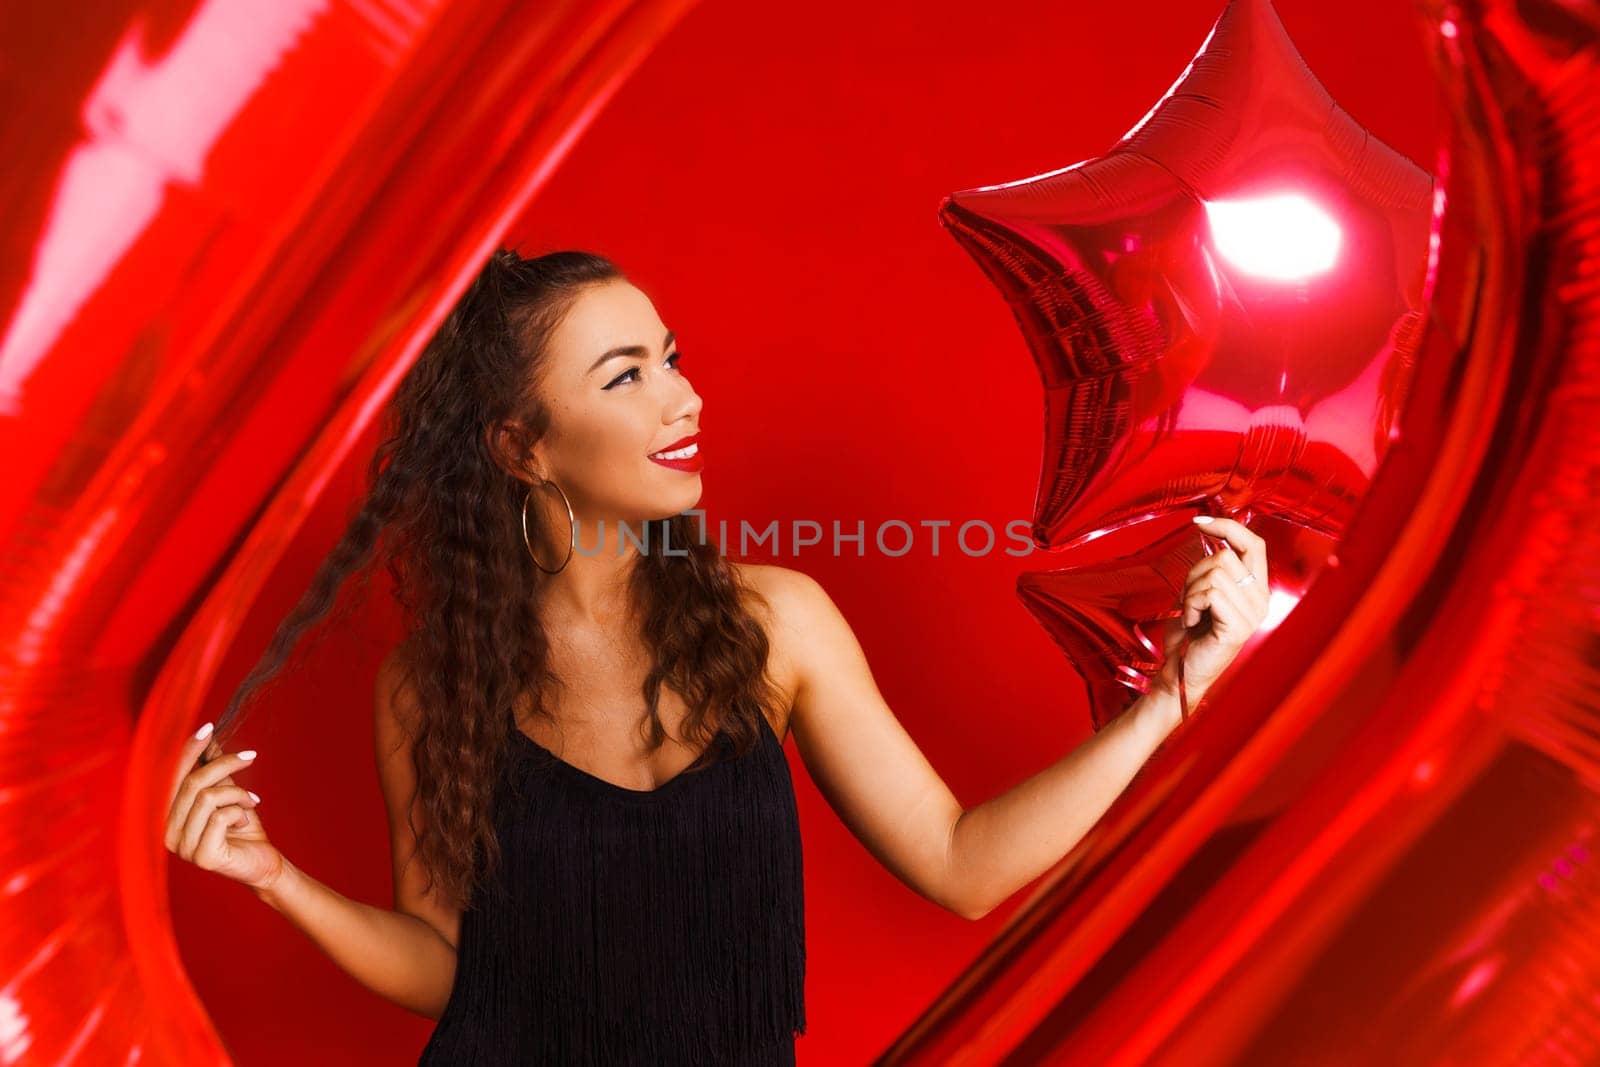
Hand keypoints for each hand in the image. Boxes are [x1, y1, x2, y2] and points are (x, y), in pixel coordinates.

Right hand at [165, 722, 282, 892]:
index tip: (208, 729)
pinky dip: (239, 811)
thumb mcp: (226, 792)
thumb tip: (208, 737)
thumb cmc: (240, 827)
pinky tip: (244, 820)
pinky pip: (220, 817)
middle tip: (250, 757)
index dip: (186, 751)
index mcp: (164, 817)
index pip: (169, 778)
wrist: (262, 861)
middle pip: (191, 783)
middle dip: (224, 764)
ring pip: (208, 797)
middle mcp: (165, 834)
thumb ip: (212, 769)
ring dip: (238, 793)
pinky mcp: (201, 857)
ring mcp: (181, 848)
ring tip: (251, 800)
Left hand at [1154, 515, 1269, 716]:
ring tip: (1191, 613)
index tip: (1199, 522)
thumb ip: (1213, 567)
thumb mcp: (1201, 592)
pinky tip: (1190, 622)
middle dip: (1194, 573)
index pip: (1254, 543)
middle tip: (1189, 599)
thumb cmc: (1189, 634)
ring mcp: (1253, 614)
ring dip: (1190, 592)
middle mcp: (1260, 600)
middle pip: (1224, 557)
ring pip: (1214, 574)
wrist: (1180, 671)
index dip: (1228, 526)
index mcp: (1255, 589)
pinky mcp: (1238, 627)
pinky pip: (1209, 594)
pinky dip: (1189, 605)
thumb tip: (1211, 530)